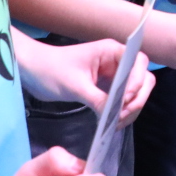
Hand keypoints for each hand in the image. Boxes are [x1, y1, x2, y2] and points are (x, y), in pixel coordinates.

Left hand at [14, 33, 154, 126]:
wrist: (33, 71)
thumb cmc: (51, 70)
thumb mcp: (75, 86)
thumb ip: (98, 99)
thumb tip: (114, 115)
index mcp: (111, 51)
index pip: (139, 63)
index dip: (137, 81)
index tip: (123, 99)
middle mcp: (117, 61)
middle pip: (143, 78)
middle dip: (137, 98)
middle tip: (121, 117)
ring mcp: (113, 74)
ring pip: (135, 91)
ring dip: (131, 108)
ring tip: (116, 124)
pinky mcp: (106, 87)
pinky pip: (122, 99)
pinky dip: (122, 111)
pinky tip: (111, 123)